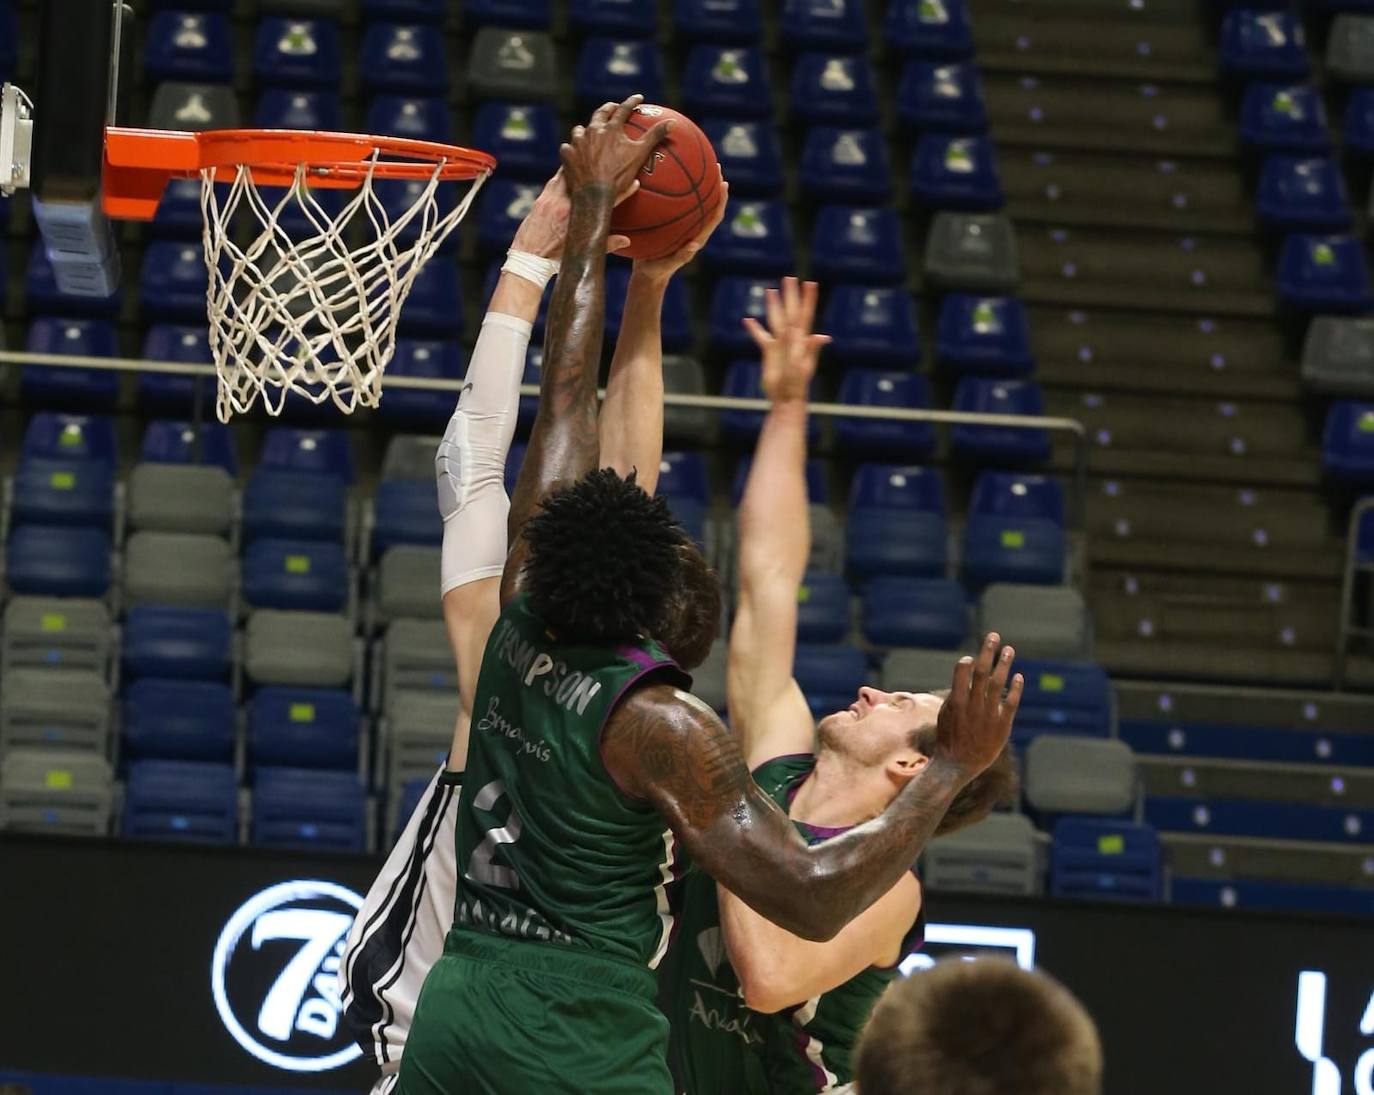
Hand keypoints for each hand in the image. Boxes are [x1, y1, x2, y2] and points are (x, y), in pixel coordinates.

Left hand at [510, 169, 632, 259]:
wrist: (528, 257)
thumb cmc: (555, 257)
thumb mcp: (582, 251)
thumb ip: (606, 245)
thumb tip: (627, 242)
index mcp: (579, 222)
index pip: (606, 203)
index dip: (623, 192)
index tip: (635, 182)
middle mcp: (566, 207)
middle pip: (587, 182)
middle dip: (599, 170)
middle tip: (610, 160)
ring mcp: (553, 200)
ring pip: (570, 176)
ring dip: (580, 167)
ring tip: (590, 157)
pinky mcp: (543, 198)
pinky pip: (556, 180)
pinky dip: (565, 173)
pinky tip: (570, 166)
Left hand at [560, 95, 671, 197]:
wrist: (594, 194)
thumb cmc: (619, 176)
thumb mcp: (639, 155)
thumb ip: (655, 136)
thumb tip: (672, 122)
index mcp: (611, 129)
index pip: (624, 110)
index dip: (632, 102)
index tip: (638, 98)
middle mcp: (592, 130)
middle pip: (600, 114)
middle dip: (608, 109)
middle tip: (613, 107)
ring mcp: (577, 142)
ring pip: (580, 130)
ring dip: (585, 130)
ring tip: (588, 132)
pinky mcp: (567, 155)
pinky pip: (568, 147)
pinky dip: (572, 149)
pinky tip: (574, 152)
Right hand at [632, 171, 729, 284]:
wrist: (646, 274)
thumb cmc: (657, 271)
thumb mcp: (667, 265)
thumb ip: (681, 256)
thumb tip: (695, 245)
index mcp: (697, 237)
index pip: (714, 216)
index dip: (721, 200)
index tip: (724, 182)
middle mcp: (693, 228)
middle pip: (709, 202)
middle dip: (714, 184)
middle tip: (716, 165)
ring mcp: (683, 225)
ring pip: (694, 200)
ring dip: (699, 183)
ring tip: (698, 163)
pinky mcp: (671, 223)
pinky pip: (675, 203)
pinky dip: (675, 189)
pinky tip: (665, 175)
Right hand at [741, 276, 829, 404]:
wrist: (785, 398)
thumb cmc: (797, 384)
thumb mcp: (804, 366)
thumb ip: (810, 349)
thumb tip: (820, 335)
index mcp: (800, 339)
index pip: (805, 314)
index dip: (808, 299)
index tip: (810, 283)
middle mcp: (791, 338)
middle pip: (790, 311)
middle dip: (790, 294)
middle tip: (790, 277)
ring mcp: (780, 344)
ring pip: (775, 319)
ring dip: (773, 305)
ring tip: (770, 290)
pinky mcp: (769, 352)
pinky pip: (760, 336)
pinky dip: (754, 328)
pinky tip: (747, 320)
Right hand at [933, 634, 1022, 777]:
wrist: (957, 766)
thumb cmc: (949, 739)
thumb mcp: (945, 715)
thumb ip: (956, 696)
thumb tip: (964, 676)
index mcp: (956, 702)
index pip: (962, 673)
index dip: (968, 661)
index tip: (971, 656)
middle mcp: (973, 706)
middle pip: (981, 672)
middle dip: (988, 652)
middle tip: (994, 636)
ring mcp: (988, 715)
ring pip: (997, 683)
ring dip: (1003, 664)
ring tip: (1009, 649)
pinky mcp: (1002, 726)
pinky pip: (1011, 703)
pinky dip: (1015, 688)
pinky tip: (1019, 676)